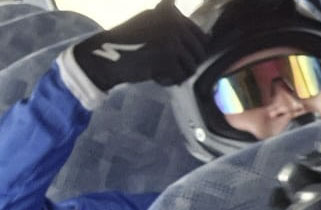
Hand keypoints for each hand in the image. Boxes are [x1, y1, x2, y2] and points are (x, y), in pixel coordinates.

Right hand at [72, 0, 209, 92]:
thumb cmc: (130, 44)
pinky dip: (167, 81)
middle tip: (164, 63)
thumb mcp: (151, 24)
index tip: (170, 53)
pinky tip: (152, 73)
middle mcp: (173, 20)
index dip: (190, 52)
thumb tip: (209, 37)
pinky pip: (181, 77)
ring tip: (157, 67)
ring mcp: (171, 37)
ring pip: (192, 67)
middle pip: (200, 54)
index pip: (202, 37)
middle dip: (185, 64)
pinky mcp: (168, 55)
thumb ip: (175, 27)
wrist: (106, 56)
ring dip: (177, 74)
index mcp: (170, 12)